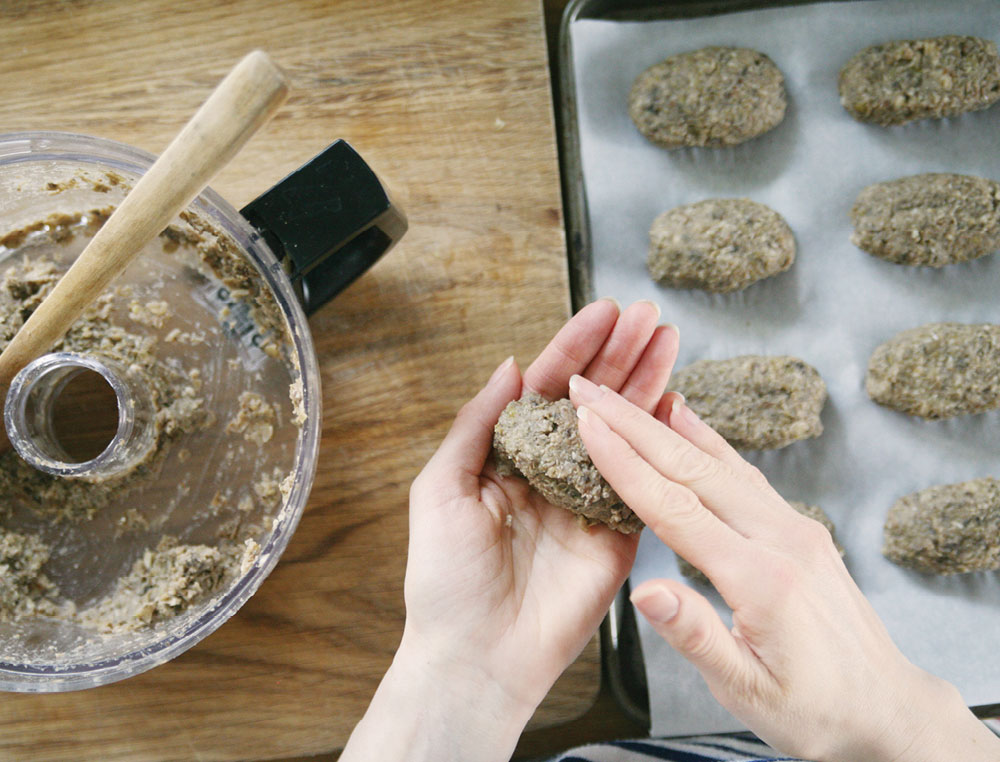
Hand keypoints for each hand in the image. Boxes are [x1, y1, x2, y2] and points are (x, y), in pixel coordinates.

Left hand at [341, 300, 678, 761]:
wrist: (477, 654)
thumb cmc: (445, 577)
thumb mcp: (440, 489)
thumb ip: (476, 425)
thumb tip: (508, 365)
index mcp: (509, 455)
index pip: (546, 387)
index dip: (574, 348)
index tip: (601, 312)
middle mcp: (552, 470)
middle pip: (593, 400)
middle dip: (620, 355)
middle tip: (647, 316)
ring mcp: (588, 499)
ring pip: (623, 431)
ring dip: (646, 385)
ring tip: (667, 340)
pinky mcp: (618, 535)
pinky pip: (644, 482)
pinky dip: (661, 444)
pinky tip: (674, 403)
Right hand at [570, 376, 999, 761]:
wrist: (884, 708)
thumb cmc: (814, 711)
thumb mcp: (747, 690)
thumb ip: (695, 634)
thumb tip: (644, 591)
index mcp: (760, 578)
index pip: (675, 507)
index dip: (625, 463)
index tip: (588, 424)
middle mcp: (780, 537)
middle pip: (692, 468)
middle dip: (634, 424)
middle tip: (588, 389)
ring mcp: (793, 527)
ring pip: (718, 462)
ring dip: (664, 426)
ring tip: (623, 395)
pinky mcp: (798, 527)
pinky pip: (743, 473)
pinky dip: (707, 441)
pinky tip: (685, 419)